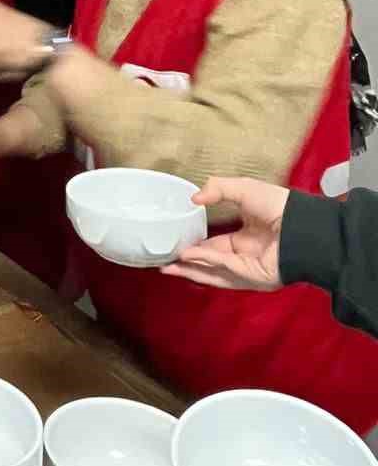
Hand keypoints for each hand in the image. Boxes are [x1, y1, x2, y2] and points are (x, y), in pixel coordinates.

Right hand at [161, 176, 288, 292]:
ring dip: (191, 270)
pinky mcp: (253, 277)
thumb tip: (193, 200)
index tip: (177, 244)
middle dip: (188, 263)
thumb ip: (217, 189)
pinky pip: (225, 269)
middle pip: (210, 264)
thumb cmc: (277, 204)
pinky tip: (188, 254)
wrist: (301, 223)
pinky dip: (205, 262)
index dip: (196, 246)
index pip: (216, 246)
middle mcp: (245, 256)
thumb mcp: (243, 188)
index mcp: (246, 238)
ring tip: (167, 267)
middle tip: (165, 261)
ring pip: (213, 272)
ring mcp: (249, 269)